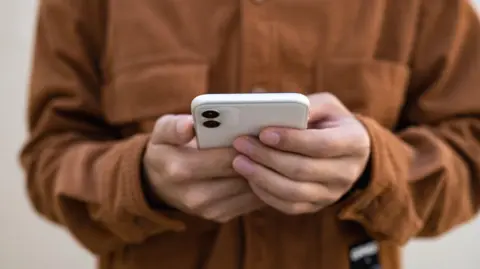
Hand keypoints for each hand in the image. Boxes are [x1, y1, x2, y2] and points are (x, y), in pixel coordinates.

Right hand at [143, 115, 263, 222]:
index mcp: (181, 169)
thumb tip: (189, 125)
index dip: (247, 144)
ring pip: (250, 189)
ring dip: (264, 172)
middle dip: (259, 157)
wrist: (158, 184)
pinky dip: (261, 186)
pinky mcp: (220, 217)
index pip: (225, 157)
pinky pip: (250, 202)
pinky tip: (265, 170)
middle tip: (272, 141)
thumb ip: (174, 127)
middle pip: (241, 174)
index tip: (260, 131)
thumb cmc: (166, 149)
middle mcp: (195, 195)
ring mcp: (208, 209)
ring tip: (272, 153)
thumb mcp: (162, 132)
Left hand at [232, 93, 370, 214]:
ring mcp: (332, 193)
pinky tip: (250, 178)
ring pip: (293, 192)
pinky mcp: (317, 206)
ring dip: (261, 177)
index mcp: (353, 142)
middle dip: (267, 157)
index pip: (320, 144)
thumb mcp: (326, 105)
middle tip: (241, 144)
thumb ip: (305, 105)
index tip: (263, 133)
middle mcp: (347, 172)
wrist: (348, 152)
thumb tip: (274, 110)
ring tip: (239, 162)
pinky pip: (288, 206)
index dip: (290, 140)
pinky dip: (265, 193)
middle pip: (302, 170)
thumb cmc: (331, 123)